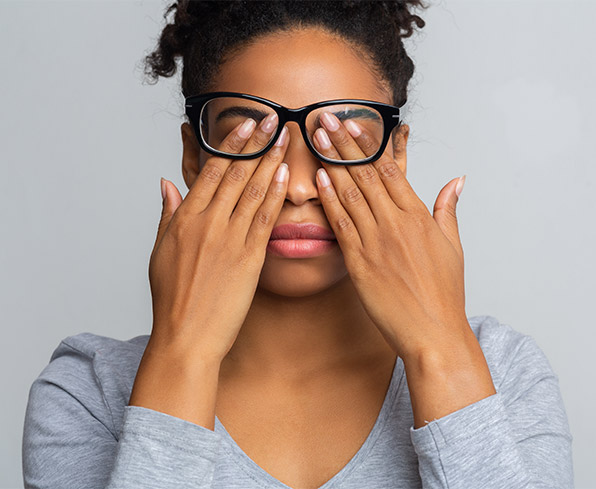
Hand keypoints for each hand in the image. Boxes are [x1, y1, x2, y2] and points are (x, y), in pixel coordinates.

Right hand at [148, 114, 288, 362]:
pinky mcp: (250, 258)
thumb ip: (166, 213)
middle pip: (236, 174)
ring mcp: (230, 239)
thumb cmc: (171, 298)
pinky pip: (265, 219)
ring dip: (271, 161)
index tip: (246, 124)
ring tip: (285, 138)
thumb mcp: (159, 252)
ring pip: (254, 191)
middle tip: (274, 118)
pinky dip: (276, 195)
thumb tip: (167, 183)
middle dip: (256, 143)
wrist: (186, 336)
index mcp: (185, 219)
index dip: (231, 144)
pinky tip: (285, 176)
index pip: (211, 171)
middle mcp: (208, 223)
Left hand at [311, 112, 469, 360]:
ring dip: (331, 163)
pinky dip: (329, 200)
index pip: (390, 169)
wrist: (433, 332)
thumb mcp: (453, 245)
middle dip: (344, 143)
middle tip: (325, 118)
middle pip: (366, 174)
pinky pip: (341, 225)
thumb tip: (457, 180)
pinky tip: (318, 179)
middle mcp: (396, 223)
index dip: (369, 144)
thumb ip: (448, 209)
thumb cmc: (444, 292)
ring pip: (350, 193)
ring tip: (317, 139)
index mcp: (418, 216)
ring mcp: (376, 241)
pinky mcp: (359, 262)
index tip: (353, 123)